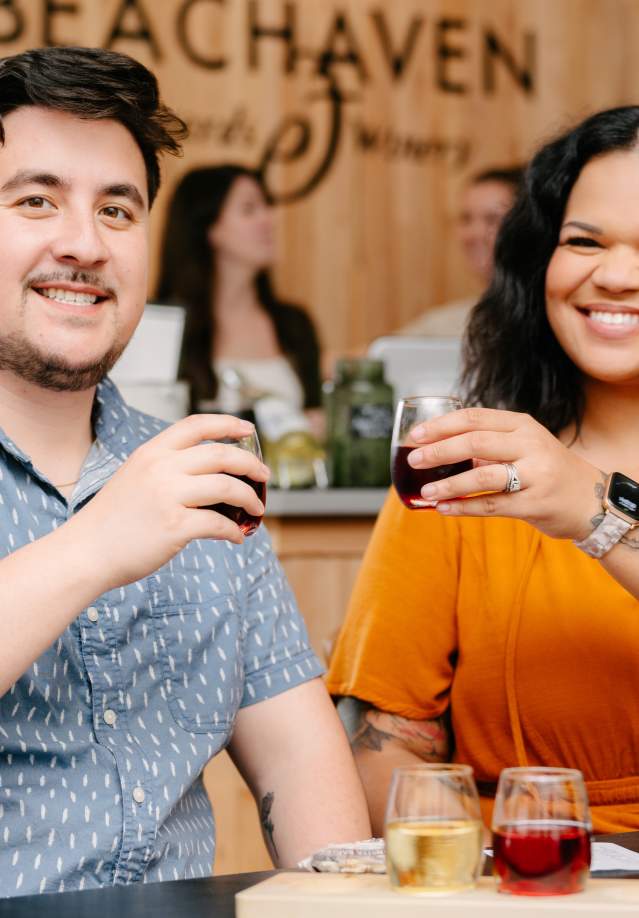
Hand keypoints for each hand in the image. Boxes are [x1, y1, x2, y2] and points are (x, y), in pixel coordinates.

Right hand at [69, 414, 269, 590]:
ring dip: (250, 499)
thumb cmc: (113, 519)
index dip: (228, 424)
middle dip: (250, 465)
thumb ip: (166, 467)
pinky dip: (234, 531)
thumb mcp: (134, 476)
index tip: (249, 430)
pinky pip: (219, 524)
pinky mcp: (175, 526)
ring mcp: (168, 496)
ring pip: (227, 487)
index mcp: (152, 452)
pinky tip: (236, 536)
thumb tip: (209, 473)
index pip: (197, 425)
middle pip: (221, 454)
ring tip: (256, 509)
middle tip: (263, 476)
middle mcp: (161, 468)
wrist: (86, 551)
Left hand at [406, 407, 604, 540]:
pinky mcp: (535, 504)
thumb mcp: (523, 445)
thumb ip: (488, 444)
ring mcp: (535, 475)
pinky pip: (492, 506)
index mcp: (522, 425)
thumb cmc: (546, 470)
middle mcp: (530, 445)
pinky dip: (464, 508)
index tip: (415, 435)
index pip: (474, 418)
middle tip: (414, 460)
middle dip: (439, 451)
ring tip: (426, 491)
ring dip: (449, 485)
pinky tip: (443, 509)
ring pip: (482, 476)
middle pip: (475, 442)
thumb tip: (436, 449)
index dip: (441, 425)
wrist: (590, 500)